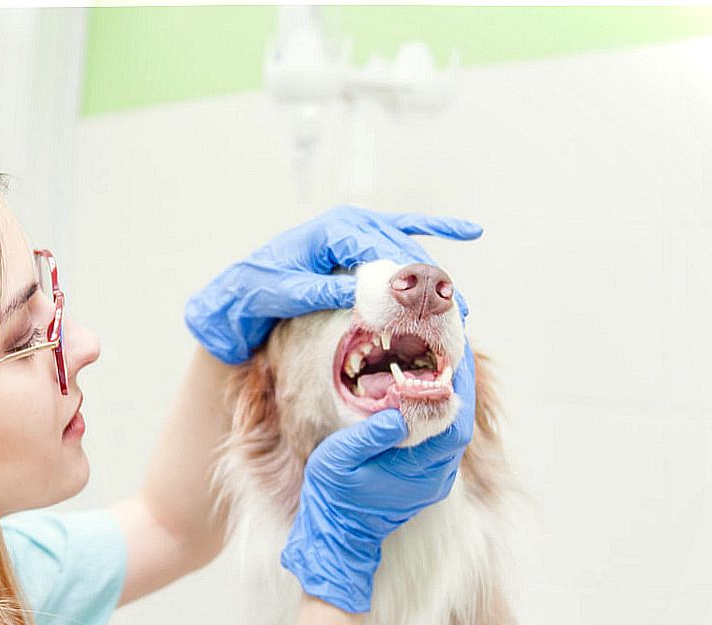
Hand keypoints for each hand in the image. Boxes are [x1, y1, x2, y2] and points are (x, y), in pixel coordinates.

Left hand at [184, 204, 482, 364]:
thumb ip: (324, 292)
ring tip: (461, 307)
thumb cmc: (261, 288)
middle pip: (402, 249)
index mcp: (334, 229)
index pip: (381, 251)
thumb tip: (362, 296)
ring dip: (435, 276)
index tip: (429, 307)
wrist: (243, 288)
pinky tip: (469, 231)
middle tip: (456, 315)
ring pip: (408, 248)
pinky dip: (437, 229)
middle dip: (430, 283)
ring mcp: (359, 228)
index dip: (408, 279)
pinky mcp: (363, 240)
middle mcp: (351, 222)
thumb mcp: (289, 293)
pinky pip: (406, 230)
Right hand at [279, 342, 475, 614]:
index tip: (456, 352)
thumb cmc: (333, 494)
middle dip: (458, 382)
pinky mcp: (426, 475)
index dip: (459, 386)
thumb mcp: (340, 460)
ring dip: (450, 393)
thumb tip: (399, 411)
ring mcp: (434, 477)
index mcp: (419, 470)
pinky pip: (441, 436)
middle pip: (460, 421)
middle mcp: (436, 475)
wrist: (336, 532)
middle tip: (451, 345)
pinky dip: (438, 409)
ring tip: (439, 358)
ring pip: (453, 428)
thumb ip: (369, 436)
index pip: (455, 422)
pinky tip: (426, 387)